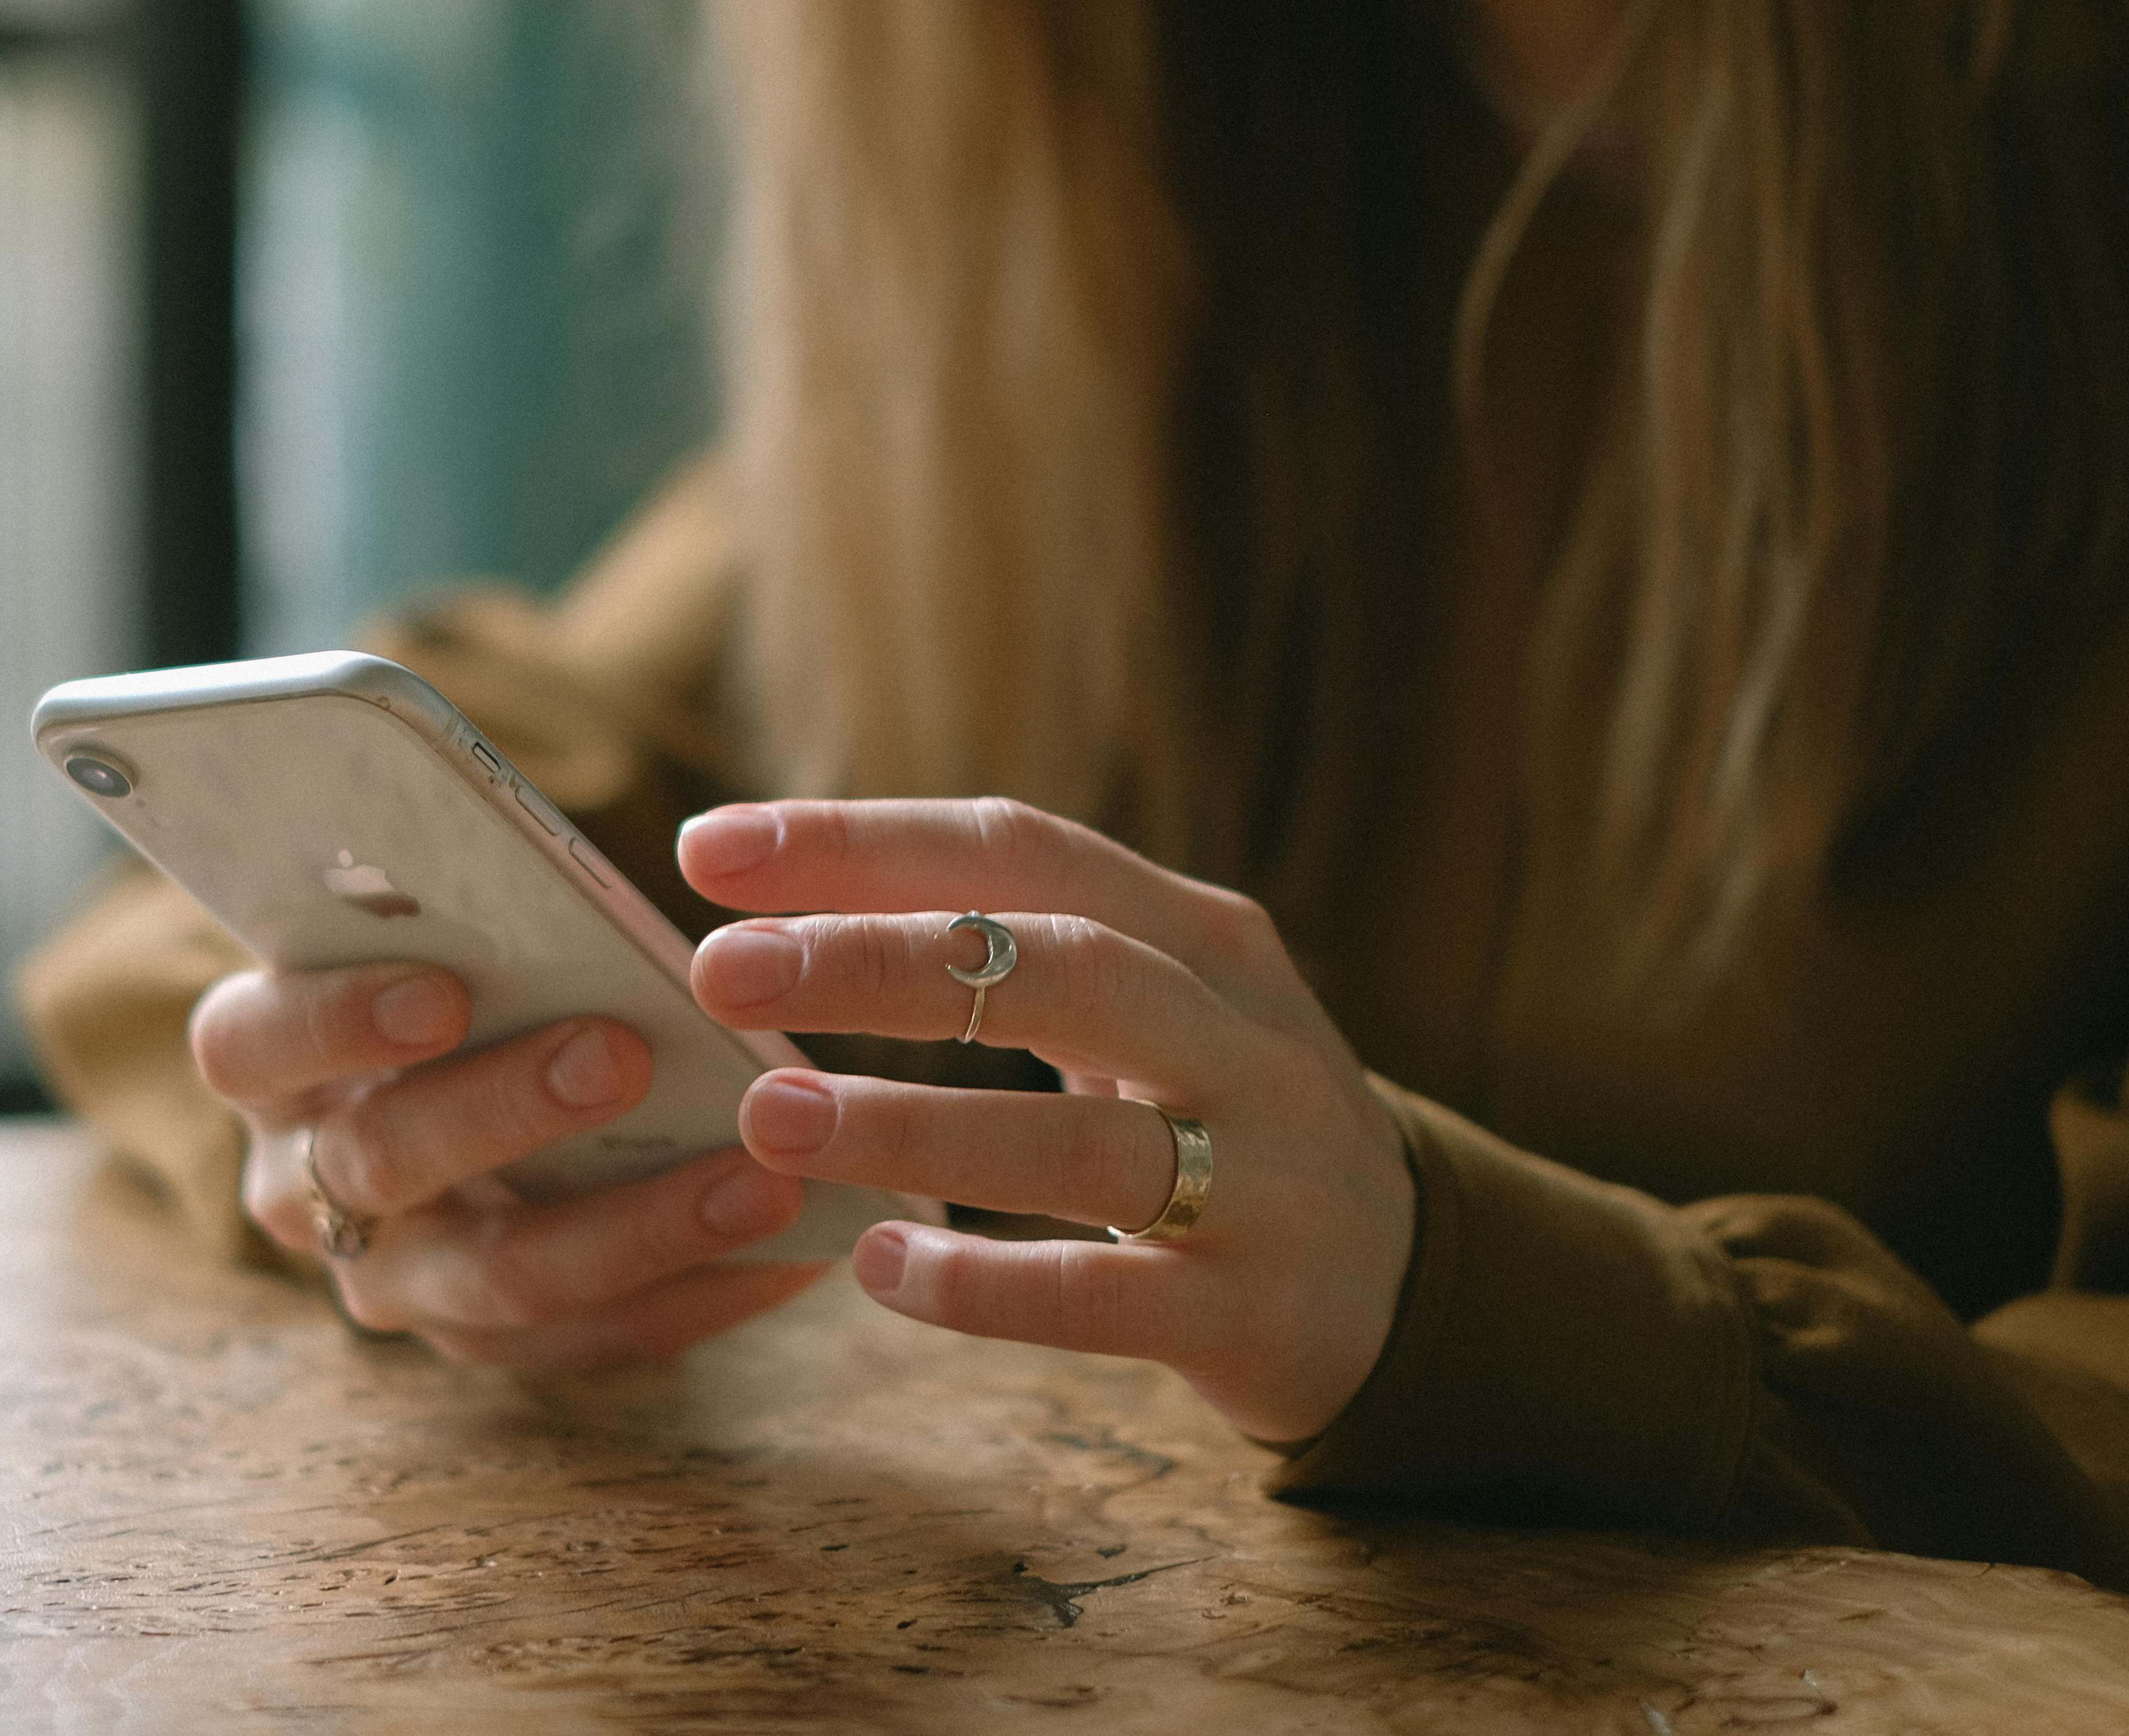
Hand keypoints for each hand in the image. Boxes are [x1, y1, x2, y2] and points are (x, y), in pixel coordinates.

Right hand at [189, 965, 822, 1366]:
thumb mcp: (460, 932)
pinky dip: (701, 1290)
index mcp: (274, 1060)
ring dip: (637, 1226)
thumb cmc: (483, 969)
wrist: (488, 1085)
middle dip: (508, 1109)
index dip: (338, 1019)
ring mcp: (397, 1278)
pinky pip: (596, 1337)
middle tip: (622, 1054)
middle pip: (383, 1161)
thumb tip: (612, 880)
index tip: (446, 991)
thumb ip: (491, 916)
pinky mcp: (495, 1338)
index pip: (253, 1043)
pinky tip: (795, 1251)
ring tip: (760, 1179)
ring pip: (499, 1278)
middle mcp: (308, 1184)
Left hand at [681, 798, 1414, 1444]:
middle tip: (721, 965)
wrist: (1400, 1270)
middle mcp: (1241, 1034)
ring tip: (770, 1117)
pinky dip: (987, 1284)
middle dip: (883, 957)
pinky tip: (878, 1267)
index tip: (710, 847)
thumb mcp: (1153, 999)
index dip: (866, 838)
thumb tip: (786, 920)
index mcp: (1201, 932)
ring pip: (1081, 1142)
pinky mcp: (1251, 1308)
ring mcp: (1260, 1174)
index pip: (1024, 849)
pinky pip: (1106, 1295)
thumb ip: (1014, 953)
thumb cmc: (1217, 1109)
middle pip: (1063, 965)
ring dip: (915, 1124)